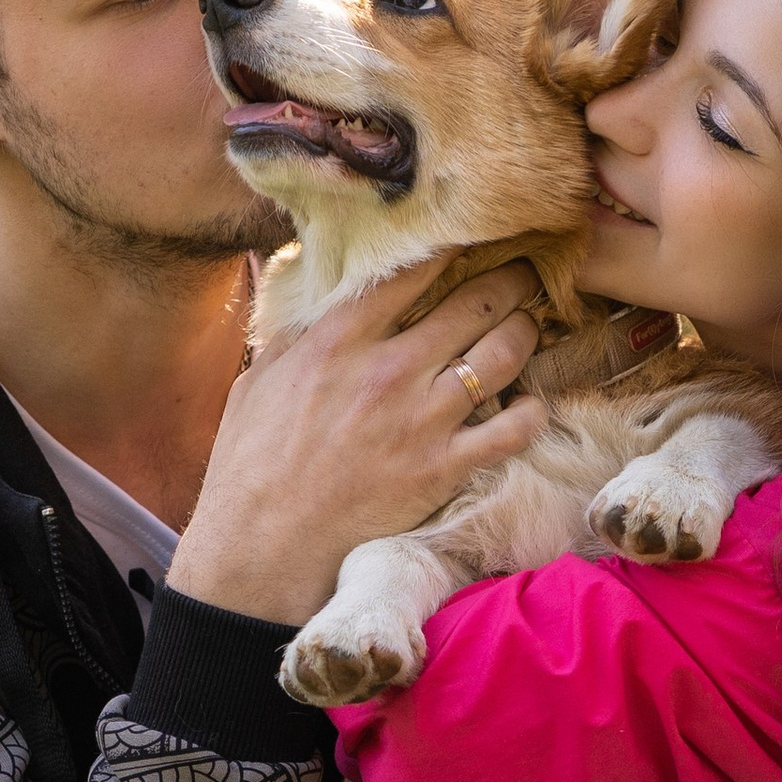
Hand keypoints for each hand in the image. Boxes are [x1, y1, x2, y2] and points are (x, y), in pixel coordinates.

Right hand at [168, 260, 547, 626]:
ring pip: (502, 354)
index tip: (471, 233)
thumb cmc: (250, 465)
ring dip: (525, 331)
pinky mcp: (443, 469)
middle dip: (509, 279)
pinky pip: (512, 430)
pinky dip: (531, 412)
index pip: (411, 270)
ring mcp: (422, 419)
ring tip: (531, 323)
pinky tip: (531, 404)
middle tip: (525, 271)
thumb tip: (314, 294)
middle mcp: (389, 370)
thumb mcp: (259, 381)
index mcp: (340, 340)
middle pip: (474, 302)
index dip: (450, 244)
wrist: (262, 547)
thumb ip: (298, 334)